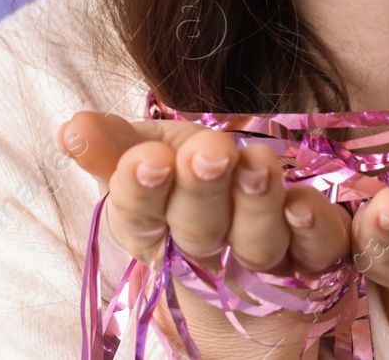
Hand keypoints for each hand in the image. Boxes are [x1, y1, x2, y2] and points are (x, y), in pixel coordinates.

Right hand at [60, 110, 351, 356]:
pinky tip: (305, 205)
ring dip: (257, 202)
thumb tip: (71, 129)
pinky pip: (318, 247)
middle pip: (198, 228)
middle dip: (201, 191)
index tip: (148, 158)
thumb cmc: (188, 190)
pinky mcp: (315, 257)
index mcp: (156, 226)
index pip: (138, 215)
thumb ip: (113, 146)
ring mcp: (261, 258)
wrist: (254, 259)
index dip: (141, 190)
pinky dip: (312, 228)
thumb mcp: (150, 158)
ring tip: (258, 163)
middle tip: (210, 154)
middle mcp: (207, 249)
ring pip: (257, 239)